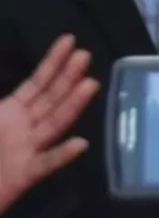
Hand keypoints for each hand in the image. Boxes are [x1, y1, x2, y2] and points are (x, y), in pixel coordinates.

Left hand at [0, 35, 96, 214]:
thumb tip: (15, 86)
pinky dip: (62, 154)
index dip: (52, 62)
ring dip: (72, 105)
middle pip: (51, 98)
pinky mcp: (25, 176)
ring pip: (54, 124)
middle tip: (84, 55)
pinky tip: (80, 144)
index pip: (36, 82)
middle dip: (67, 76)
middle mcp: (23, 126)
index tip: (69, 40)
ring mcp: (27, 150)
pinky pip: (45, 164)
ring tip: (90, 84)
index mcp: (8, 111)